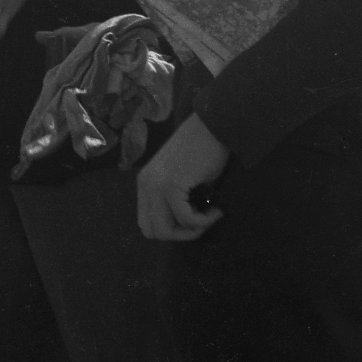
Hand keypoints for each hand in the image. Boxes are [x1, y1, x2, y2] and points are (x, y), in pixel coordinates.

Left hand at [135, 113, 228, 241]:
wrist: (214, 126)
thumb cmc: (205, 150)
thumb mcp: (183, 180)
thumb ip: (176, 200)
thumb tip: (186, 225)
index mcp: (145, 184)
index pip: (147, 223)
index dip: (171, 229)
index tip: (193, 219)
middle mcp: (145, 185)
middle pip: (153, 232)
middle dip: (180, 234)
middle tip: (202, 222)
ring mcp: (155, 185)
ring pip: (165, 231)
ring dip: (191, 230)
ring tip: (210, 216)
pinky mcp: (171, 184)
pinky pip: (185, 218)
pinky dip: (203, 221)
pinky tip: (216, 210)